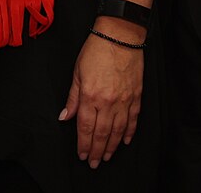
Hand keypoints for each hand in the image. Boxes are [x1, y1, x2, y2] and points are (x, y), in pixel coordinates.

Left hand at [59, 22, 143, 167]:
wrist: (120, 37)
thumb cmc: (95, 51)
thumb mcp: (77, 72)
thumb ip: (72, 98)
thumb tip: (64, 117)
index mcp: (90, 96)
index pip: (85, 127)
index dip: (83, 144)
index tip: (81, 154)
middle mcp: (108, 102)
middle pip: (101, 133)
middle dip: (96, 150)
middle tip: (93, 163)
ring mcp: (124, 100)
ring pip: (118, 130)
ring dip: (112, 146)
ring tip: (106, 157)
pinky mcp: (136, 97)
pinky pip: (133, 120)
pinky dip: (129, 132)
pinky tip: (125, 141)